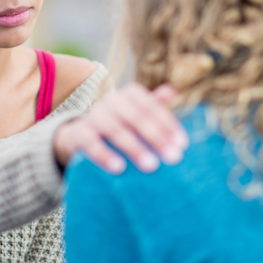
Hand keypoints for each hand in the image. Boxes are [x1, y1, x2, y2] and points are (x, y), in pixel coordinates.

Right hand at [53, 83, 188, 173]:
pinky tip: (119, 168)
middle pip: (137, 117)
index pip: (152, 107)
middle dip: (157, 138)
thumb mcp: (136, 113)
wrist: (79, 134)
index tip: (182, 145)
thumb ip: (153, 104)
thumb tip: (173, 93)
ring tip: (151, 166)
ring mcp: (94, 116)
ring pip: (115, 130)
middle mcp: (112, 101)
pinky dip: (104, 155)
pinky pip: (91, 143)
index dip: (168, 124)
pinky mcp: (79, 133)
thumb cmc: (118, 124)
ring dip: (134, 148)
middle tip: (174, 158)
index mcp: (129, 94)